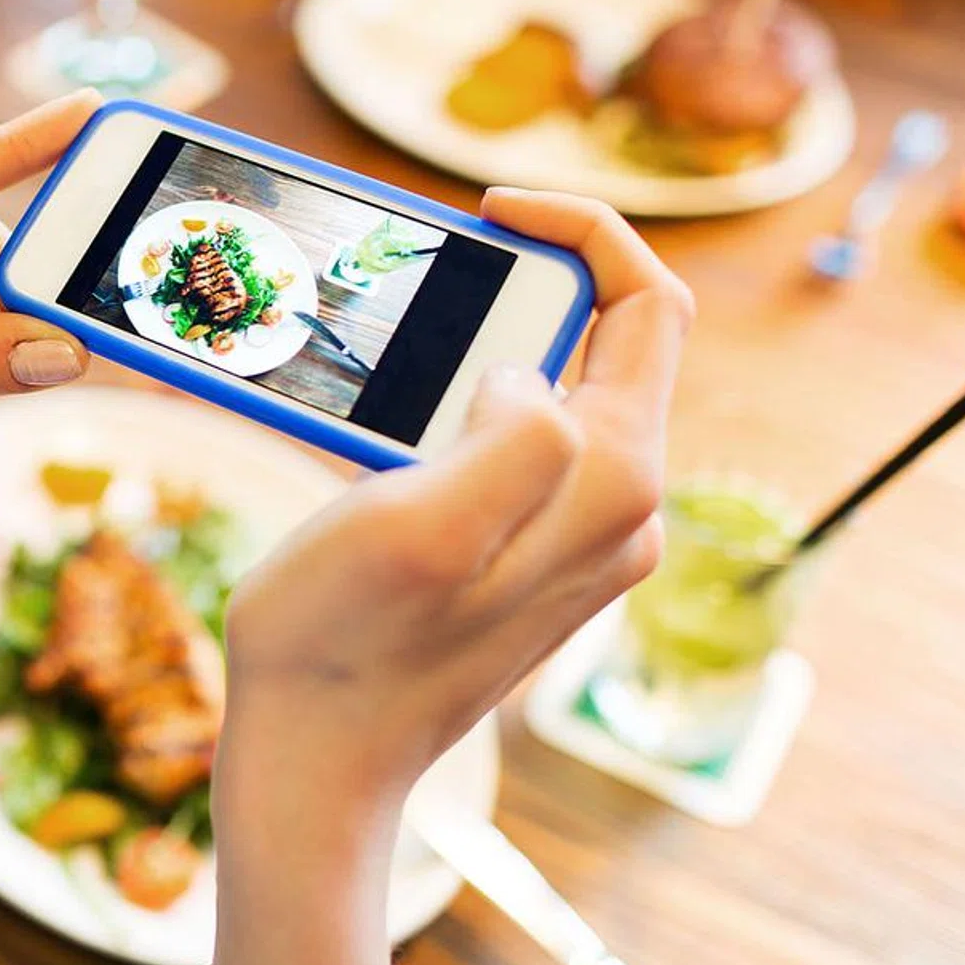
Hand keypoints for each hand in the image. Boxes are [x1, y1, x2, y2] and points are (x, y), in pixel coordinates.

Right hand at [210, 189, 693, 964]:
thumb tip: (528, 375)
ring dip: (482, 346)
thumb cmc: (347, 644)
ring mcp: (575, 538)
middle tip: (420, 281)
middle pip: (604, 342)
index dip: (581, 231)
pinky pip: (517, 446)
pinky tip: (390, 421)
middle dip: (521, 286)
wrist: (317, 754)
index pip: (648, 306)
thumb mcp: (424, 524)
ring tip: (392, 353)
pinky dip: (461, 404)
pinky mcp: (528, 556)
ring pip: (556, 391)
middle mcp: (618, 508)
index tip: (487, 210)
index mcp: (611, 483)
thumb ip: (514, 434)